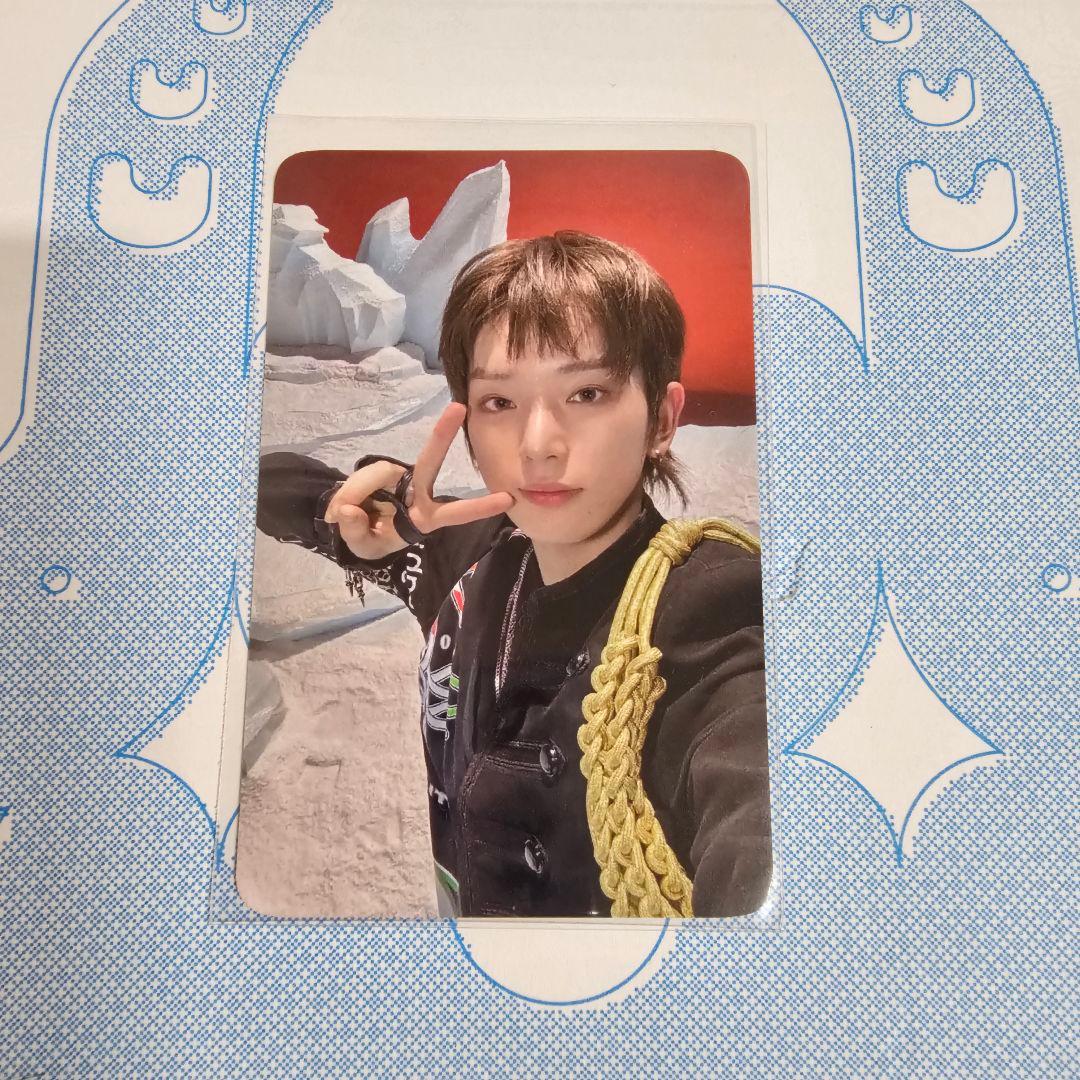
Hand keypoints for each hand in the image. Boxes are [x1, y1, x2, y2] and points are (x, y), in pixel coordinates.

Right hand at [323, 403, 514, 559]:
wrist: (353, 526)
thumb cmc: (370, 540)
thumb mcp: (363, 545)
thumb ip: (356, 530)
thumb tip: (350, 509)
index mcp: (424, 518)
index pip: (454, 512)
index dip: (478, 507)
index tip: (506, 499)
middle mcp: (418, 492)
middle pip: (430, 462)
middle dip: (443, 434)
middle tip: (458, 407)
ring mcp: (399, 477)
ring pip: (379, 474)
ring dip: (357, 492)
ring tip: (345, 514)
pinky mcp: (384, 470)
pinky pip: (365, 475)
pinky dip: (351, 490)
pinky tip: (345, 506)